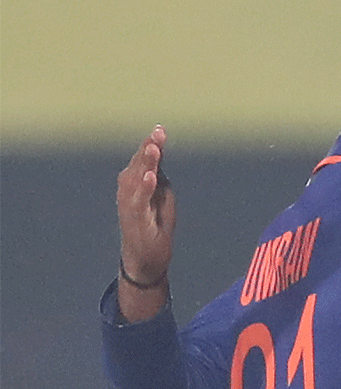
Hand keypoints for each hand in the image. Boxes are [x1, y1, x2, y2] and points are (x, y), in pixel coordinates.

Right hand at [117, 125, 174, 284]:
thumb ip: (159, 175)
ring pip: (137, 180)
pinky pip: (139, 202)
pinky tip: (151, 177)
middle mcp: (130, 191)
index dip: (151, 144)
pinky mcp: (135, 221)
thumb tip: (158, 152)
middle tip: (158, 133)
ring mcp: (131, 205)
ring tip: (153, 148)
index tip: (160, 129)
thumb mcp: (162, 196)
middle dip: (148, 148)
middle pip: (139, 165)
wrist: (146, 259)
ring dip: (145, 163)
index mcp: (138, 184)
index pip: (145, 160)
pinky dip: (145, 189)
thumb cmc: (154, 225)